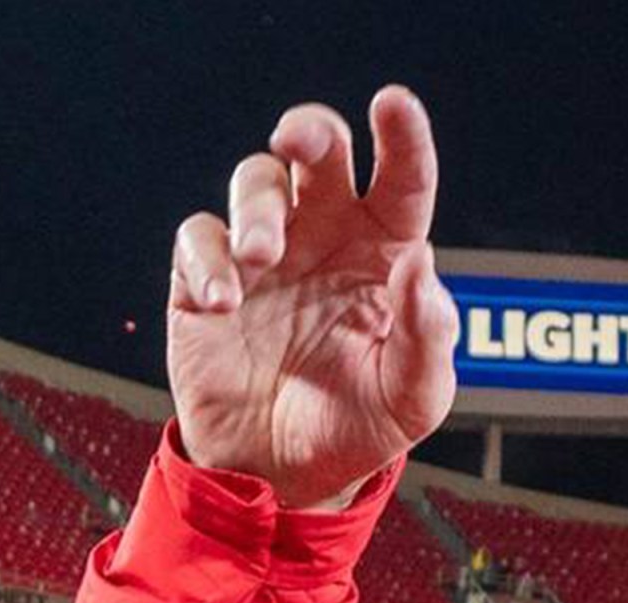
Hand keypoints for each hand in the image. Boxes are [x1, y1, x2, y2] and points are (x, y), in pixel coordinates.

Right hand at [167, 85, 458, 507]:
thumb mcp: (414, 397)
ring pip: (257, 180)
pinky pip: (200, 237)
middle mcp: (327, 239)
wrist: (287, 474)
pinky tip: (225, 300)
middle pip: (319, 153)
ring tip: (262, 256)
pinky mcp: (206, 279)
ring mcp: (266, 255)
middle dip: (310, 131)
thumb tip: (422, 264)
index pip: (402, 184)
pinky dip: (208, 258)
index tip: (394, 103)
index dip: (403, 139)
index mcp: (387, 255)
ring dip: (258, 206)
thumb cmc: (361, 427)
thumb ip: (428, 335)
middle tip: (300, 143)